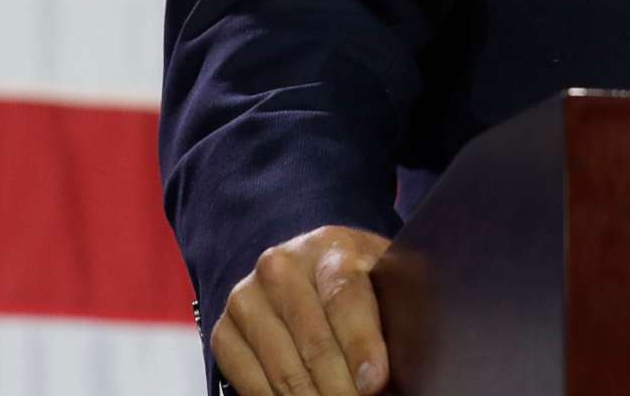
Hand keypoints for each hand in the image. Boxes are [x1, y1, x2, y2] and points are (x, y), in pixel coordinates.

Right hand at [213, 225, 393, 395]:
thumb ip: (394, 306)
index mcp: (328, 247)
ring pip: (284, 370)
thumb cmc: (355, 279)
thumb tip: (406, 361)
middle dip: (342, 387)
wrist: (306, 268)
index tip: (374, 381)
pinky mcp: (224, 331)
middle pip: (314, 341)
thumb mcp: (382, 276)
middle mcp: (280, 267)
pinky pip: (252, 384)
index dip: (361, 344)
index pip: (344, 296)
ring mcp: (246, 298)